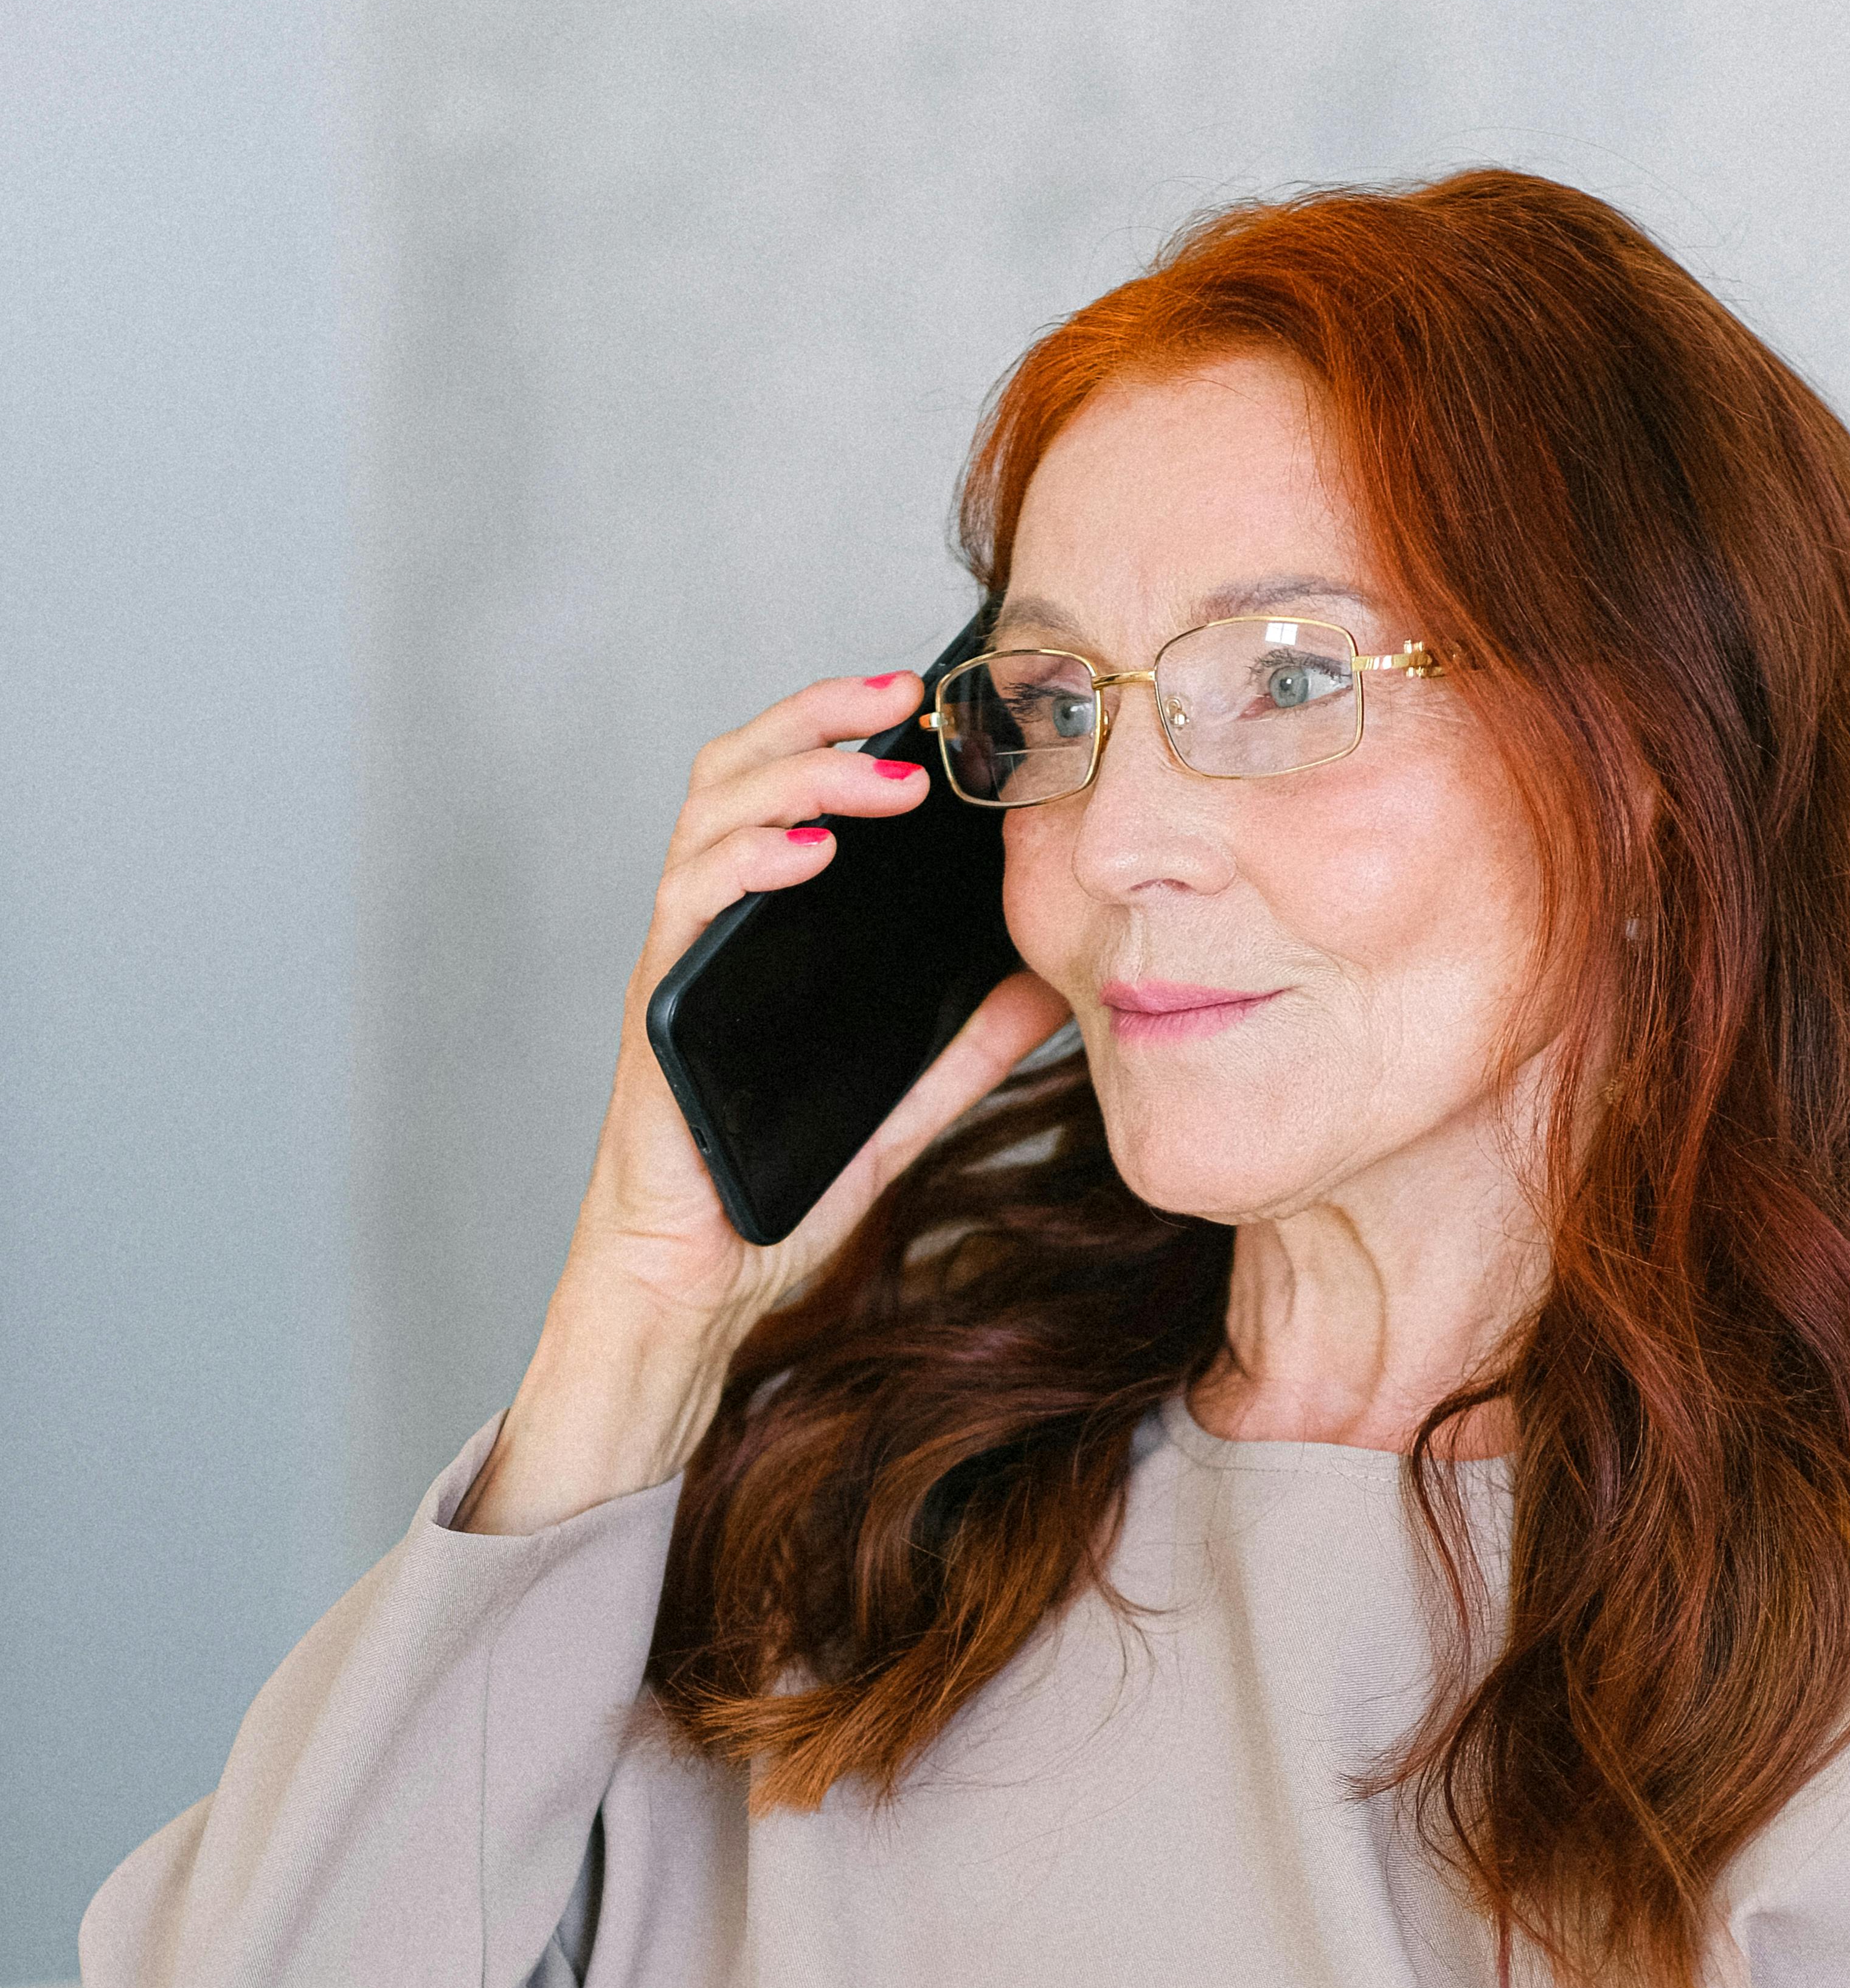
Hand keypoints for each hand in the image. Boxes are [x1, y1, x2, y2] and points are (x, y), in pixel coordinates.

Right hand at [459, 669, 1068, 1532]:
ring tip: (891, 769)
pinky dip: (750, 861)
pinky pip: (689, 901)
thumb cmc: (774, 1196)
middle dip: (825, 716)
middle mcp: (713, 925)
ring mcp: (679, 958)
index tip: (940, 702)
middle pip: (744, 764)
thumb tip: (1053, 987)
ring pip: (714, 808)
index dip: (851, 728)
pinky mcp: (658, 1006)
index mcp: (764, 932)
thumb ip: (966, 1048)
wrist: (700, 1292)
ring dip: (802, 771)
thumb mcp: (904, 1110)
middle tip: (913, 696)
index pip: (794, 787)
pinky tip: (814, 854)